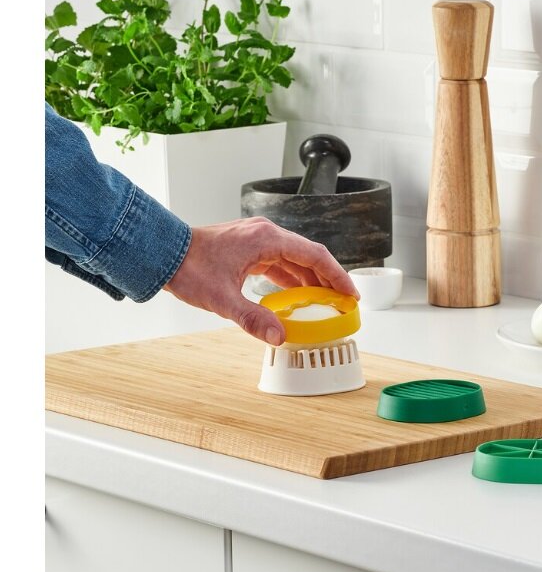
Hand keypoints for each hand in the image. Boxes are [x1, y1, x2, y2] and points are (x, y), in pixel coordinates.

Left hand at [164, 217, 359, 344]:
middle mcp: (266, 234)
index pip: (314, 255)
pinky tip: (296, 296)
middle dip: (327, 279)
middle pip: (309, 255)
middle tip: (343, 301)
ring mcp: (257, 239)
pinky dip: (292, 278)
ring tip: (324, 301)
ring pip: (295, 259)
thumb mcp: (222, 299)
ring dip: (310, 279)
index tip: (350, 293)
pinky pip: (279, 262)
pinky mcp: (249, 247)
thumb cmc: (188, 267)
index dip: (336, 275)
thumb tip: (278, 337)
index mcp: (267, 239)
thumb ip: (252, 318)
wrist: (161, 252)